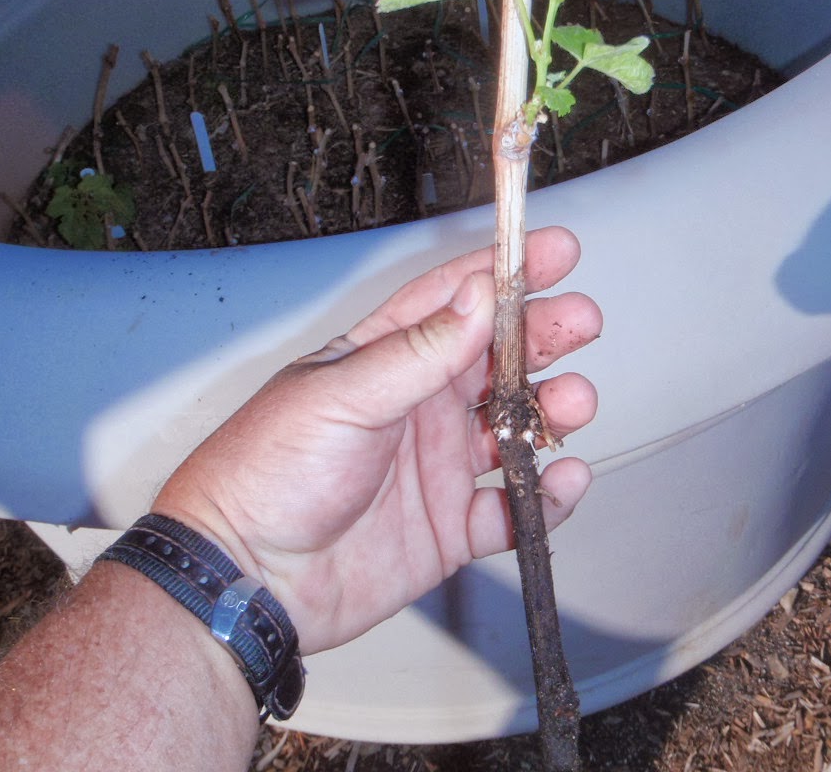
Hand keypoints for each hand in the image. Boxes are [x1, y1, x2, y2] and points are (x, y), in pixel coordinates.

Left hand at [153, 226, 601, 653]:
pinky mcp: (448, 528)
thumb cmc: (267, 474)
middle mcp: (415, 408)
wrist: (247, 579)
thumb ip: (418, 352)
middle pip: (496, 360)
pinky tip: (561, 482)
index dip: (504, 273)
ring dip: (551, 412)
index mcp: (383, 361)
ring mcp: (436, 467)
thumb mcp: (343, 397)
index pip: (452, 302)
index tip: (554, 251)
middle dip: (544, 337)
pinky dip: (545, 498)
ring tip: (574, 402)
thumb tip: (477, 296)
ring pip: (515, 429)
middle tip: (583, 322)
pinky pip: (513, 509)